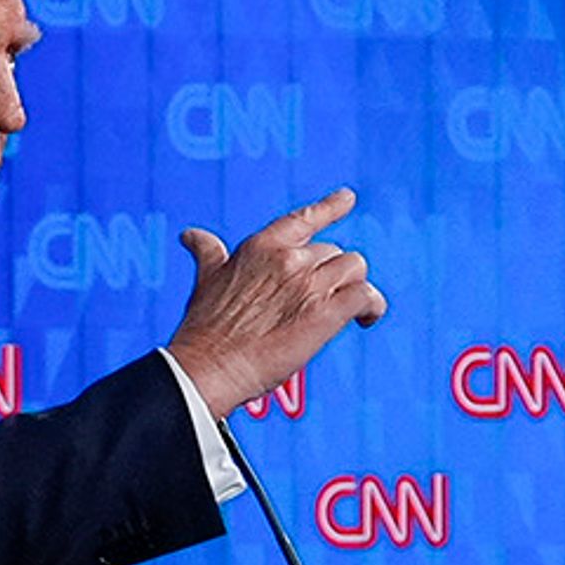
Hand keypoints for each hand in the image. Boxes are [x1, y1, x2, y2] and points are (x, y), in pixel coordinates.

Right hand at [164, 187, 387, 415]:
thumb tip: (192, 236)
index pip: (304, 218)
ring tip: (350, 312)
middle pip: (335, 252)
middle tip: (325, 302)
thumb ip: (209, 254)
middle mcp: (289, 259)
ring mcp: (309, 284)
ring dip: (356, 288)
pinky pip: (366, 295)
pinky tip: (365, 320)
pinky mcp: (327, 312)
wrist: (210, 366)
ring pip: (355, 269)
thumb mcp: (206, 279)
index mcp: (262, 246)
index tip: (348, 198)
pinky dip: (372, 306)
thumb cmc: (206, 329)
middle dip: (334, 276)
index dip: (330, 207)